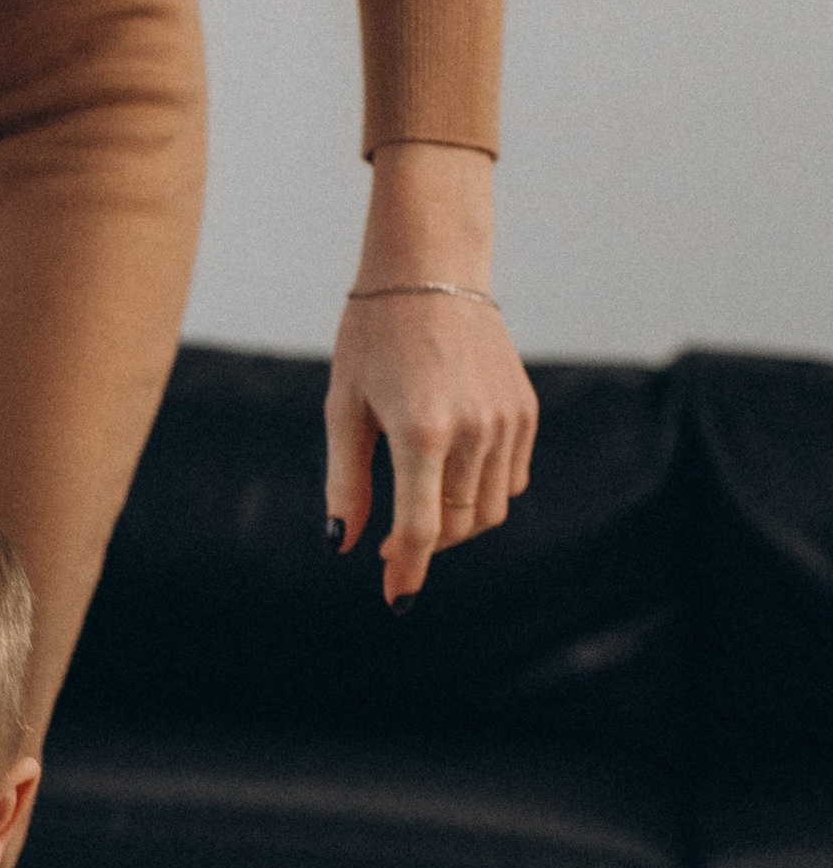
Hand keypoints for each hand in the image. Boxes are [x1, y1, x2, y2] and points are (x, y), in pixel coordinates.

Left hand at [325, 143, 537, 604]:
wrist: (430, 270)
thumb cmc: (372, 337)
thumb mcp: (343, 408)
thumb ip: (345, 481)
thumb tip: (343, 544)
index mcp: (422, 432)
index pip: (420, 529)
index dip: (406, 569)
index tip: (394, 597)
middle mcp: (474, 430)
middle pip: (457, 526)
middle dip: (426, 546)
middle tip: (391, 545)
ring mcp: (507, 420)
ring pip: (490, 509)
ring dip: (454, 524)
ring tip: (418, 507)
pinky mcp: (526, 410)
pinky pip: (512, 479)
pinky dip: (483, 494)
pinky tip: (450, 477)